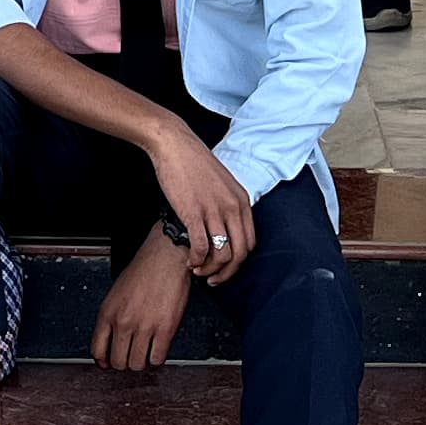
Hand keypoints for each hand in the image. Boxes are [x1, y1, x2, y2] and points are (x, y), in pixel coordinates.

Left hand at [91, 234, 197, 372]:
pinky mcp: (165, 329)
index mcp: (108, 312)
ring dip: (141, 363)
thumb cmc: (142, 270)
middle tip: (130, 356)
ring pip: (137, 364)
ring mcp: (144, 327)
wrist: (165, 257)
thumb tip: (109, 339)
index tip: (109, 363)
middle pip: (118, 362)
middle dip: (124, 363)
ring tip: (144, 354)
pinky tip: (157, 350)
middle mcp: (123, 322)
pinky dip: (156, 359)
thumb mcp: (115, 293)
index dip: (104, 361)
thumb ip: (111, 317)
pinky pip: (157, 358)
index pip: (98, 350)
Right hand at [146, 124, 256, 288]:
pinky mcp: (194, 212)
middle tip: (213, 279)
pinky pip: (201, 247)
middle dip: (227, 273)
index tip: (225, 268)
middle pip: (239, 254)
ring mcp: (214, 211)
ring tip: (198, 271)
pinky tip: (189, 261)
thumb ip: (228, 205)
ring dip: (210, 270)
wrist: (175, 145)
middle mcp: (232, 207)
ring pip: (222, 255)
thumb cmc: (194, 162)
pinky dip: (196, 260)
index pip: (250, 243)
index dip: (238, 262)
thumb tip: (224, 227)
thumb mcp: (222, 183)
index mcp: (242, 201)